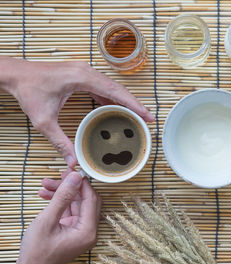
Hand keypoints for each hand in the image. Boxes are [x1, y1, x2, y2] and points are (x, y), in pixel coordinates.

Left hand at [0, 57, 154, 166]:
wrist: (17, 74)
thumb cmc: (28, 91)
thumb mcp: (43, 120)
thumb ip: (59, 141)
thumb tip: (72, 161)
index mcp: (82, 77)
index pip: (114, 91)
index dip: (133, 104)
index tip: (146, 115)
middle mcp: (87, 71)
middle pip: (118, 88)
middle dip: (134, 104)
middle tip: (148, 119)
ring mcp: (85, 72)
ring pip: (112, 87)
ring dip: (125, 101)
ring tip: (138, 116)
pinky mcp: (82, 75)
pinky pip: (103, 87)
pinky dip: (113, 98)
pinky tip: (119, 110)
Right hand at [16, 171, 100, 263]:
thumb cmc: (37, 252)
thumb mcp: (47, 221)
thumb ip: (62, 198)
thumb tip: (75, 177)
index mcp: (87, 230)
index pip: (91, 199)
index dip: (82, 183)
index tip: (71, 172)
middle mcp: (88, 230)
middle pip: (85, 200)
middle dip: (70, 187)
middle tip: (59, 175)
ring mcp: (81, 230)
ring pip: (75, 203)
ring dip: (61, 193)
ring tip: (45, 185)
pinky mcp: (72, 230)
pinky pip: (69, 210)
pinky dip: (59, 202)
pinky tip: (45, 195)